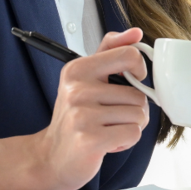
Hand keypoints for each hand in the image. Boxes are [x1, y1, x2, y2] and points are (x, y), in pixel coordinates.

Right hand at [30, 28, 149, 189]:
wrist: (51, 157)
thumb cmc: (75, 116)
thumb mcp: (87, 78)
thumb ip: (111, 51)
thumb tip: (136, 32)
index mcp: (78, 69)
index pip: (129, 55)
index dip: (139, 70)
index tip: (131, 81)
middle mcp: (77, 89)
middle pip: (139, 94)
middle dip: (133, 110)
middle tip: (111, 117)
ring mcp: (82, 114)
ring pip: (139, 115)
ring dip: (130, 127)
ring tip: (108, 129)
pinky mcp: (90, 139)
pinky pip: (133, 133)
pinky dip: (126, 141)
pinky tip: (107, 142)